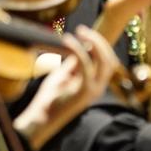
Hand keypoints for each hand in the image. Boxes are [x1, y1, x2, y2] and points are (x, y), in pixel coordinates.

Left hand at [14, 26, 118, 149]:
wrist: (40, 120)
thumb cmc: (48, 100)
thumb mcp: (62, 77)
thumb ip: (73, 65)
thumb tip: (78, 48)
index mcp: (95, 85)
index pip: (108, 61)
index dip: (100, 44)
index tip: (85, 32)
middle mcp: (98, 88)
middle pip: (110, 59)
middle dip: (100, 41)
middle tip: (83, 30)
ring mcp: (93, 90)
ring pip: (104, 61)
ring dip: (94, 42)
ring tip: (80, 32)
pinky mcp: (84, 91)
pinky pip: (86, 66)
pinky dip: (78, 50)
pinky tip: (68, 41)